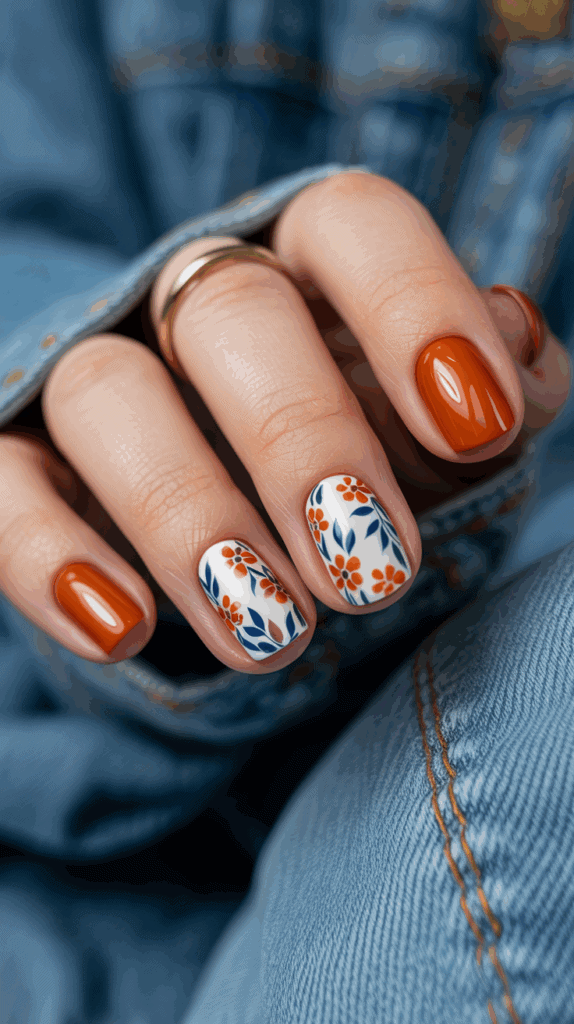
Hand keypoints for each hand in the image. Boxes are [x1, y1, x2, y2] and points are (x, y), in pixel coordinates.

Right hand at [0, 173, 568, 671]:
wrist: (232, 505)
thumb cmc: (356, 451)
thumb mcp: (436, 425)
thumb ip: (487, 385)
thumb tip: (512, 347)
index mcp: (307, 264)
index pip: (353, 224)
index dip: (417, 307)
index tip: (477, 424)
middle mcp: (193, 299)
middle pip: (233, 316)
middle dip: (306, 439)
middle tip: (376, 571)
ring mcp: (97, 372)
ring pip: (108, 397)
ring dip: (188, 515)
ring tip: (273, 631)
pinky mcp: (19, 456)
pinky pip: (4, 485)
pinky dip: (52, 557)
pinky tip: (124, 630)